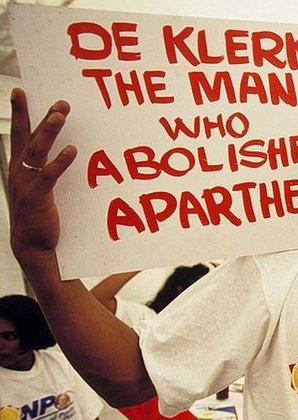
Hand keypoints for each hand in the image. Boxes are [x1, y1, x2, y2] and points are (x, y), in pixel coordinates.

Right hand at [7, 89, 76, 262]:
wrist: (33, 245)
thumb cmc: (40, 214)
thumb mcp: (40, 187)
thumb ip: (48, 168)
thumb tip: (70, 148)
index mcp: (20, 166)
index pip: (20, 134)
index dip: (20, 112)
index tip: (21, 91)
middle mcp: (20, 170)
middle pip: (28, 136)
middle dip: (40, 116)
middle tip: (59, 101)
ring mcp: (26, 183)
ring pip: (36, 150)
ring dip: (48, 131)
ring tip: (60, 115)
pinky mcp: (37, 197)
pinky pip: (48, 175)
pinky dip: (60, 161)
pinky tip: (71, 150)